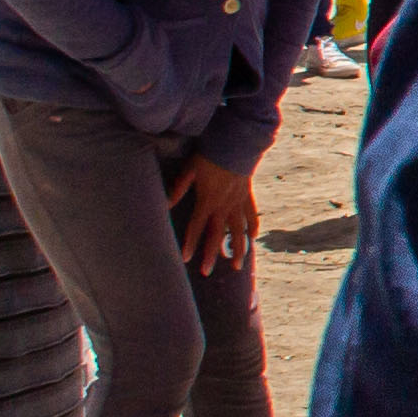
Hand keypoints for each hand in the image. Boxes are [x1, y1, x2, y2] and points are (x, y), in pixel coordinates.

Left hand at [168, 155, 260, 276]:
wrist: (236, 144)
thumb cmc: (209, 156)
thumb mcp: (189, 170)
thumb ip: (178, 188)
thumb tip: (164, 204)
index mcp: (207, 201)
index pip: (196, 228)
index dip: (190, 244)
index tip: (186, 259)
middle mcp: (224, 207)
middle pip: (217, 236)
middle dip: (212, 255)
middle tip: (207, 272)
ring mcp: (238, 203)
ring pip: (239, 232)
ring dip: (238, 250)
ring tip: (237, 266)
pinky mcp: (247, 196)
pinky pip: (251, 216)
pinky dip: (252, 228)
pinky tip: (252, 239)